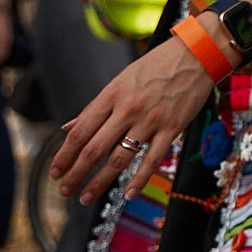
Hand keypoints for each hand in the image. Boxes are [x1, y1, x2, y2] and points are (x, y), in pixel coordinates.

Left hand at [51, 36, 213, 204]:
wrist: (196, 54)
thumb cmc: (156, 66)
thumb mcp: (121, 80)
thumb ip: (96, 106)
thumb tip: (69, 127)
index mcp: (112, 95)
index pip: (81, 131)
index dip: (65, 155)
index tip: (55, 172)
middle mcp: (128, 109)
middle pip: (94, 149)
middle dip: (76, 174)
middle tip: (65, 191)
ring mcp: (150, 120)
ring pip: (119, 159)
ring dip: (99, 182)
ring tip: (86, 197)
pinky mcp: (172, 128)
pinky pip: (152, 159)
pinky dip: (139, 180)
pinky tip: (128, 194)